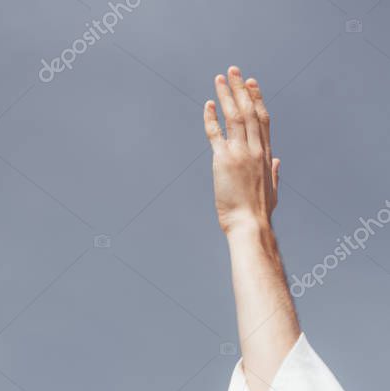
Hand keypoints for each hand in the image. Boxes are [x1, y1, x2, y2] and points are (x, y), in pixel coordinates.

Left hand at [204, 66, 278, 234]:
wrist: (250, 224)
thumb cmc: (259, 213)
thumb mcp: (272, 190)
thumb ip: (274, 173)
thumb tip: (276, 161)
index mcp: (266, 154)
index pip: (262, 119)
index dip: (257, 98)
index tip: (252, 83)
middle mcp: (255, 149)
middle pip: (249, 111)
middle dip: (241, 88)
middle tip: (234, 71)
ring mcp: (240, 153)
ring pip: (234, 116)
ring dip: (227, 94)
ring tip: (220, 78)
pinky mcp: (224, 160)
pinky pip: (216, 133)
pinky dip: (211, 117)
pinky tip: (208, 105)